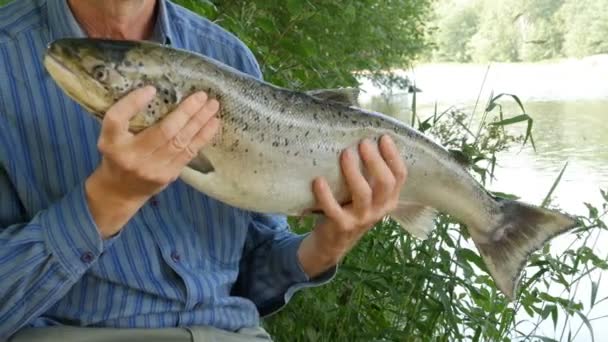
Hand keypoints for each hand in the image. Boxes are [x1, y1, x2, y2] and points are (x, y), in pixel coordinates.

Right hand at [85, 86, 219, 237]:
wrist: (120, 192)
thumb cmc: (118, 155)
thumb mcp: (112, 136)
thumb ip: (127, 118)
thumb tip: (159, 92)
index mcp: (111, 142)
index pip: (117, 119)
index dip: (132, 103)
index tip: (151, 89)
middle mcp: (130, 156)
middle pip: (163, 131)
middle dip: (185, 111)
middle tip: (201, 95)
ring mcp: (151, 168)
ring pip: (180, 141)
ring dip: (199, 122)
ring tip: (212, 106)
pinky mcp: (167, 175)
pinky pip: (188, 153)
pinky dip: (202, 137)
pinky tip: (213, 124)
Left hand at [298, 135, 406, 277]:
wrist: (333, 242)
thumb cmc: (350, 208)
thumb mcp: (367, 195)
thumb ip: (370, 175)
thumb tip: (364, 140)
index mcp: (390, 200)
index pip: (400, 176)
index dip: (393, 156)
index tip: (383, 137)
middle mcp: (380, 210)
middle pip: (385, 183)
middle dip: (374, 160)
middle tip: (363, 143)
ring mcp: (362, 219)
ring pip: (363, 194)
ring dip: (353, 172)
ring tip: (345, 154)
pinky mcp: (342, 226)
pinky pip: (334, 209)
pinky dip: (325, 194)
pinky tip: (318, 180)